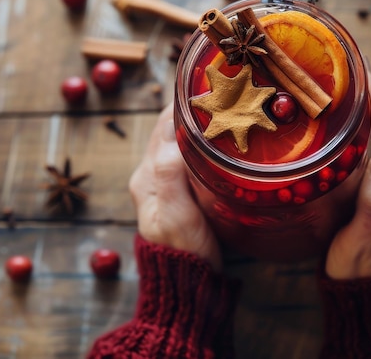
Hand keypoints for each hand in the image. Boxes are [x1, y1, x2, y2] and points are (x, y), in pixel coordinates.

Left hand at [129, 104, 221, 269]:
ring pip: (179, 143)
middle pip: (168, 132)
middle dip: (190, 110)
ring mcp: (164, 185)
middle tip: (220, 93)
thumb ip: (171, 175)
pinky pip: (187, 158)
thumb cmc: (184, 252)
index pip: (162, 128)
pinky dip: (201, 142)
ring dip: (196, 125)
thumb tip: (178, 137)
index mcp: (147, 177)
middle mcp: (151, 176)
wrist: (187, 284)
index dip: (181, 105)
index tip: (204, 87)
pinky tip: (219, 140)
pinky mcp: (179, 194)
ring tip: (223, 110)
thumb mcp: (177, 216)